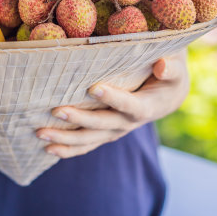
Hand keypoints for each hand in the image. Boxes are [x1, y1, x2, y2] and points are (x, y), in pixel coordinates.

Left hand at [36, 50, 188, 157]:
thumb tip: (161, 66)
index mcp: (146, 106)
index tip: (93, 88)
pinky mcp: (106, 133)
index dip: (113, 98)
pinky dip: (68, 149)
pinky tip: (48, 149)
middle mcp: (129, 122)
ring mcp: (116, 130)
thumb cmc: (169, 73)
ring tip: (41, 134)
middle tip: (56, 110)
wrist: (168, 94)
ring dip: (66, 138)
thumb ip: (171, 66)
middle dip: (79, 119)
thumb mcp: (175, 65)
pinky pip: (87, 144)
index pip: (129, 104)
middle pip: (102, 124)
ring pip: (90, 139)